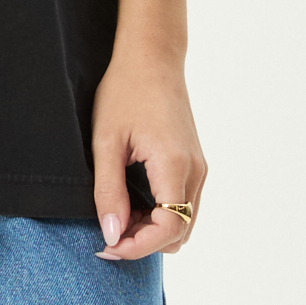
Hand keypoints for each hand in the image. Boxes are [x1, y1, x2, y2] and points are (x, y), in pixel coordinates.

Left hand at [91, 49, 206, 260]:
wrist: (152, 57)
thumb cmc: (125, 91)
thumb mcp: (106, 142)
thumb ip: (109, 192)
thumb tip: (113, 235)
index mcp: (174, 165)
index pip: (168, 230)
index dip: (137, 247)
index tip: (107, 245)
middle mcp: (195, 171)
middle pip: (179, 233)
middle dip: (144, 242)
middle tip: (107, 231)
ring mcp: (199, 167)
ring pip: (184, 222)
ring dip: (152, 229)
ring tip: (117, 214)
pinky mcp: (195, 163)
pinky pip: (184, 204)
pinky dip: (161, 214)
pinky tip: (133, 201)